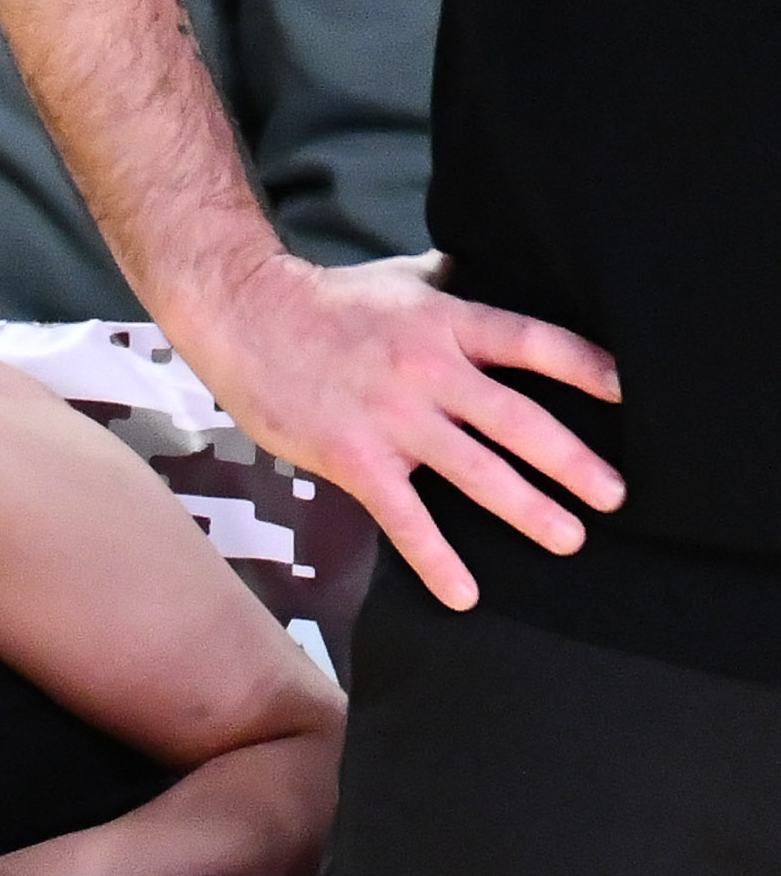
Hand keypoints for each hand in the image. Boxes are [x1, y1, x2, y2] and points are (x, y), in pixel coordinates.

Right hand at [177, 249, 622, 609]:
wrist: (244, 317)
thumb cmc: (325, 300)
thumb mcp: (402, 281)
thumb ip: (455, 290)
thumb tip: (504, 284)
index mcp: (446, 322)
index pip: (534, 343)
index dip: (587, 368)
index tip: (630, 394)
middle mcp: (428, 370)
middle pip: (518, 419)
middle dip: (573, 461)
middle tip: (615, 495)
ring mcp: (391, 418)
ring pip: (475, 471)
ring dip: (528, 509)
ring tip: (569, 538)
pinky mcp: (352, 458)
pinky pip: (404, 517)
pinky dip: (437, 559)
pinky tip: (464, 593)